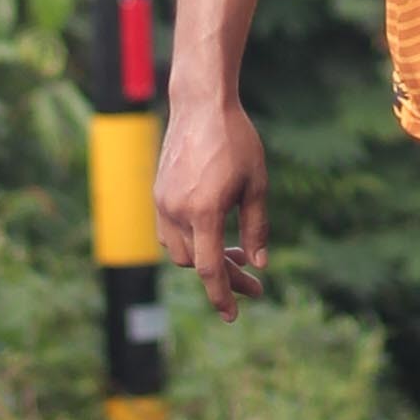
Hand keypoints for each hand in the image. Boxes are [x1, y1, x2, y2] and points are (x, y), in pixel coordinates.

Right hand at [156, 84, 270, 317]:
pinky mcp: (159, 193)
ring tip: (238, 255)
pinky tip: (214, 232)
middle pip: (195, 263)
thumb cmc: (236, 140)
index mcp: (203, 212)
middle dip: (222, 277)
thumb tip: (260, 265)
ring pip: (180, 250)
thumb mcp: (257, 184)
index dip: (222, 296)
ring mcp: (163, 202)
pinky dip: (191, 241)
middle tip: (253, 282)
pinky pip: (170, 231)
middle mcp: (177, 211)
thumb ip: (257, 227)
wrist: (201, 103)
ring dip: (206, 258)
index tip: (233, 316)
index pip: (209, 269)